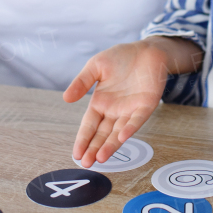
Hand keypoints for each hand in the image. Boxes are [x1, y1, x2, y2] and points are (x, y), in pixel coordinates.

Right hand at [63, 39, 170, 166]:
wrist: (146, 49)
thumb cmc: (120, 57)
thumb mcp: (95, 66)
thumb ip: (81, 82)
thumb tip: (66, 98)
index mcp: (100, 103)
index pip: (89, 125)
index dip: (83, 139)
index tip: (76, 154)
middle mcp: (114, 111)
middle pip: (102, 134)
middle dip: (94, 149)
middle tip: (86, 163)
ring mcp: (130, 110)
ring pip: (119, 132)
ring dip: (110, 145)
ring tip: (100, 158)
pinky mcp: (146, 105)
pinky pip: (137, 119)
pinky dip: (130, 128)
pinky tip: (122, 137)